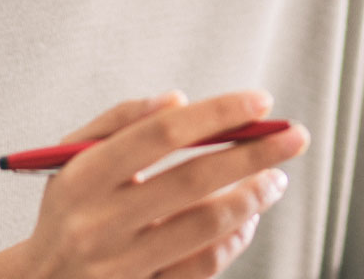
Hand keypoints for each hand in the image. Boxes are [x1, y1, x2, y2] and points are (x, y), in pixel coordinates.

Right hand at [16, 90, 308, 278]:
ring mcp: (122, 265)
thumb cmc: (68, 207)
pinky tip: (248, 218)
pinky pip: (201, 267)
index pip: (161, 135)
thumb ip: (120, 120)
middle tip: (295, 137)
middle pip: (192, 181)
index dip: (216, 114)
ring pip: (204, 228)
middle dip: (253, 155)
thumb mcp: (73, 155)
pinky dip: (233, 240)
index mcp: (83, 177)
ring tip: (275, 178)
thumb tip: (179, 101)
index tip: (261, 102)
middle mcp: (100, 223)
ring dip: (251, 199)